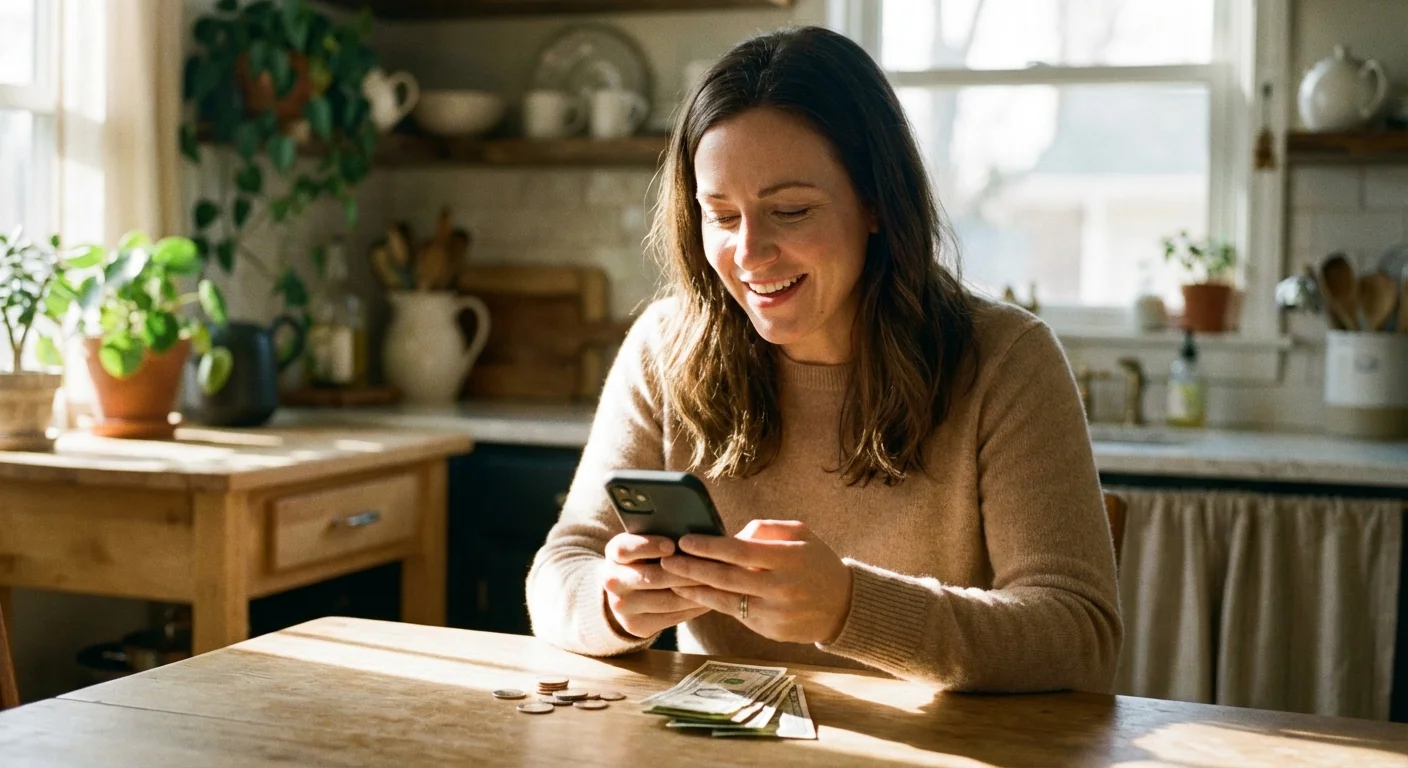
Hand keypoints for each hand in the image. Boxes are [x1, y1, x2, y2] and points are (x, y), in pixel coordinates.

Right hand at [603, 533, 708, 638]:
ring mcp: (621, 606)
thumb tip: (699, 533)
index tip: (672, 545)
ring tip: (717, 584)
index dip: (648, 546)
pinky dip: (692, 609)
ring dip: (694, 592)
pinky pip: (670, 617)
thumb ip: (665, 534)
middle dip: (685, 572)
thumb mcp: (647, 542)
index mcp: (614, 553)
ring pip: (665, 600)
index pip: (625, 549)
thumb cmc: (647, 557)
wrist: (626, 590)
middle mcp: (612, 580)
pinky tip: (708, 600)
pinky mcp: (635, 626)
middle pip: (652, 577)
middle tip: (711, 567)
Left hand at [660, 520, 853, 644]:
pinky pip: (737, 614)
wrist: (844, 606)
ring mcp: (775, 613)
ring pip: (727, 600)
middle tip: (667, 561)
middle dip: (693, 569)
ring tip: (672, 580)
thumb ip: (766, 529)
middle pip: (727, 578)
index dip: (710, 547)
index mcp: (788, 559)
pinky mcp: (771, 631)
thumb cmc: (817, 563)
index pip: (740, 552)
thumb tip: (733, 535)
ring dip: (696, 590)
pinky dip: (715, 603)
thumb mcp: (801, 534)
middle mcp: (781, 588)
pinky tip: (696, 595)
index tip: (686, 540)